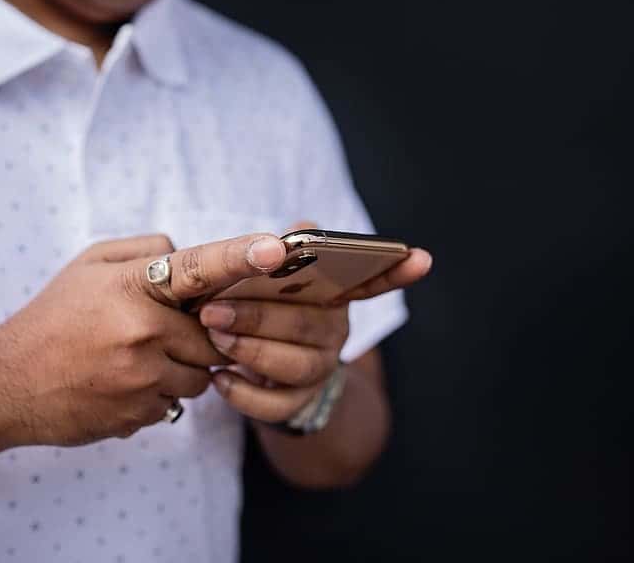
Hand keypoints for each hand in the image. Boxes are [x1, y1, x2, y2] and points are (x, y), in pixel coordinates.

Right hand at [0, 232, 286, 445]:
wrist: (6, 383)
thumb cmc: (52, 318)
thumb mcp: (88, 266)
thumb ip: (145, 251)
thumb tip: (188, 255)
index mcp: (132, 287)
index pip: (197, 267)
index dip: (239, 256)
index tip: (276, 249)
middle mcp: (143, 331)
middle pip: (213, 337)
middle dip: (197, 337)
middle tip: (157, 333)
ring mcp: (142, 377)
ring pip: (199, 377)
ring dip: (180, 370)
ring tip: (132, 360)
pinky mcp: (139, 415)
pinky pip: (175, 405)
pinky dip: (157, 396)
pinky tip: (120, 385)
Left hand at [199, 221, 432, 423]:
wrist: (251, 373)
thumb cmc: (258, 310)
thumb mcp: (265, 280)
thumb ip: (285, 254)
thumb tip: (303, 229)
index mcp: (330, 295)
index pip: (369, 281)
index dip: (395, 272)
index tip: (420, 257)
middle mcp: (333, 332)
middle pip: (307, 325)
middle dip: (259, 317)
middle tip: (213, 310)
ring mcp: (318, 371)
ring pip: (294, 365)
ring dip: (250, 351)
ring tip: (214, 337)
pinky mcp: (296, 404)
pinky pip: (275, 405)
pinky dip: (243, 394)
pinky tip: (219, 378)